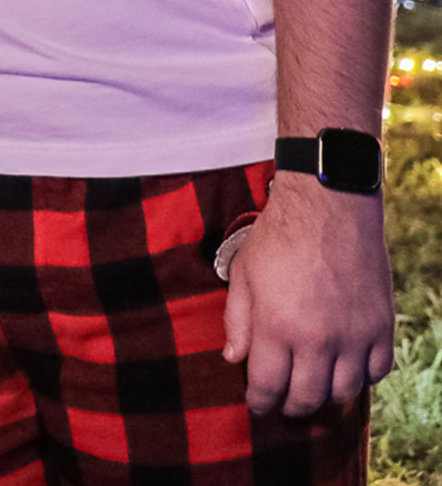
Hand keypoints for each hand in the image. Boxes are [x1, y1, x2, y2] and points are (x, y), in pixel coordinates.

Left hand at [223, 174, 394, 415]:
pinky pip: (377, 371)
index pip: (268, 386)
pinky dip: (361, 377)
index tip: (257, 405)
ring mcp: (355, 335)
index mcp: (278, 327)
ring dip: (326, 397)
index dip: (260, 402)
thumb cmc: (278, 238)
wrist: (329, 208)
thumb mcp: (242, 274)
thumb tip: (234, 359)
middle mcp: (318, 339)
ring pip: (344, 392)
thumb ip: (237, 321)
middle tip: (283, 404)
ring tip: (313, 390)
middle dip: (291, 407)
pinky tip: (346, 369)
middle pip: (307, 397)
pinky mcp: (381, 326)